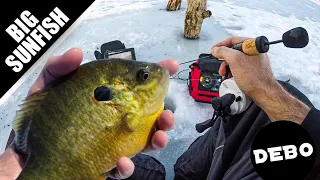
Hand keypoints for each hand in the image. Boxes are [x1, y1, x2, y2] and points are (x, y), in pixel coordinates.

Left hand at [0, 48, 178, 179]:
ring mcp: (110, 144)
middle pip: (147, 119)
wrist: (27, 151)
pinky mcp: (102, 165)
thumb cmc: (40, 118)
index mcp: (107, 101)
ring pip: (143, 144)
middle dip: (165, 117)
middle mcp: (114, 121)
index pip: (135, 87)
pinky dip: (126, 167)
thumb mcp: (47, 87)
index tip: (170, 66)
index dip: (154, 77)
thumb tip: (77, 52)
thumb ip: (59, 67)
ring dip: (157, 141)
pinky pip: (120, 169)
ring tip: (159, 137)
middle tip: (169, 115)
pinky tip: (122, 161)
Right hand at [211, 37, 309, 122]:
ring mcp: (254, 62)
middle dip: (224, 59)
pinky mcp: (252, 70)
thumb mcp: (235, 61)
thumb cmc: (255, 78)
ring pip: (235, 60)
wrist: (264, 93)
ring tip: (226, 73)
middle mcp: (254, 52)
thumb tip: (215, 50)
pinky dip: (233, 72)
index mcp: (253, 46)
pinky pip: (239, 67)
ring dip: (228, 67)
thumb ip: (223, 52)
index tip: (214, 50)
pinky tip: (231, 77)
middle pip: (233, 51)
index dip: (221, 45)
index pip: (233, 40)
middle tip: (221, 65)